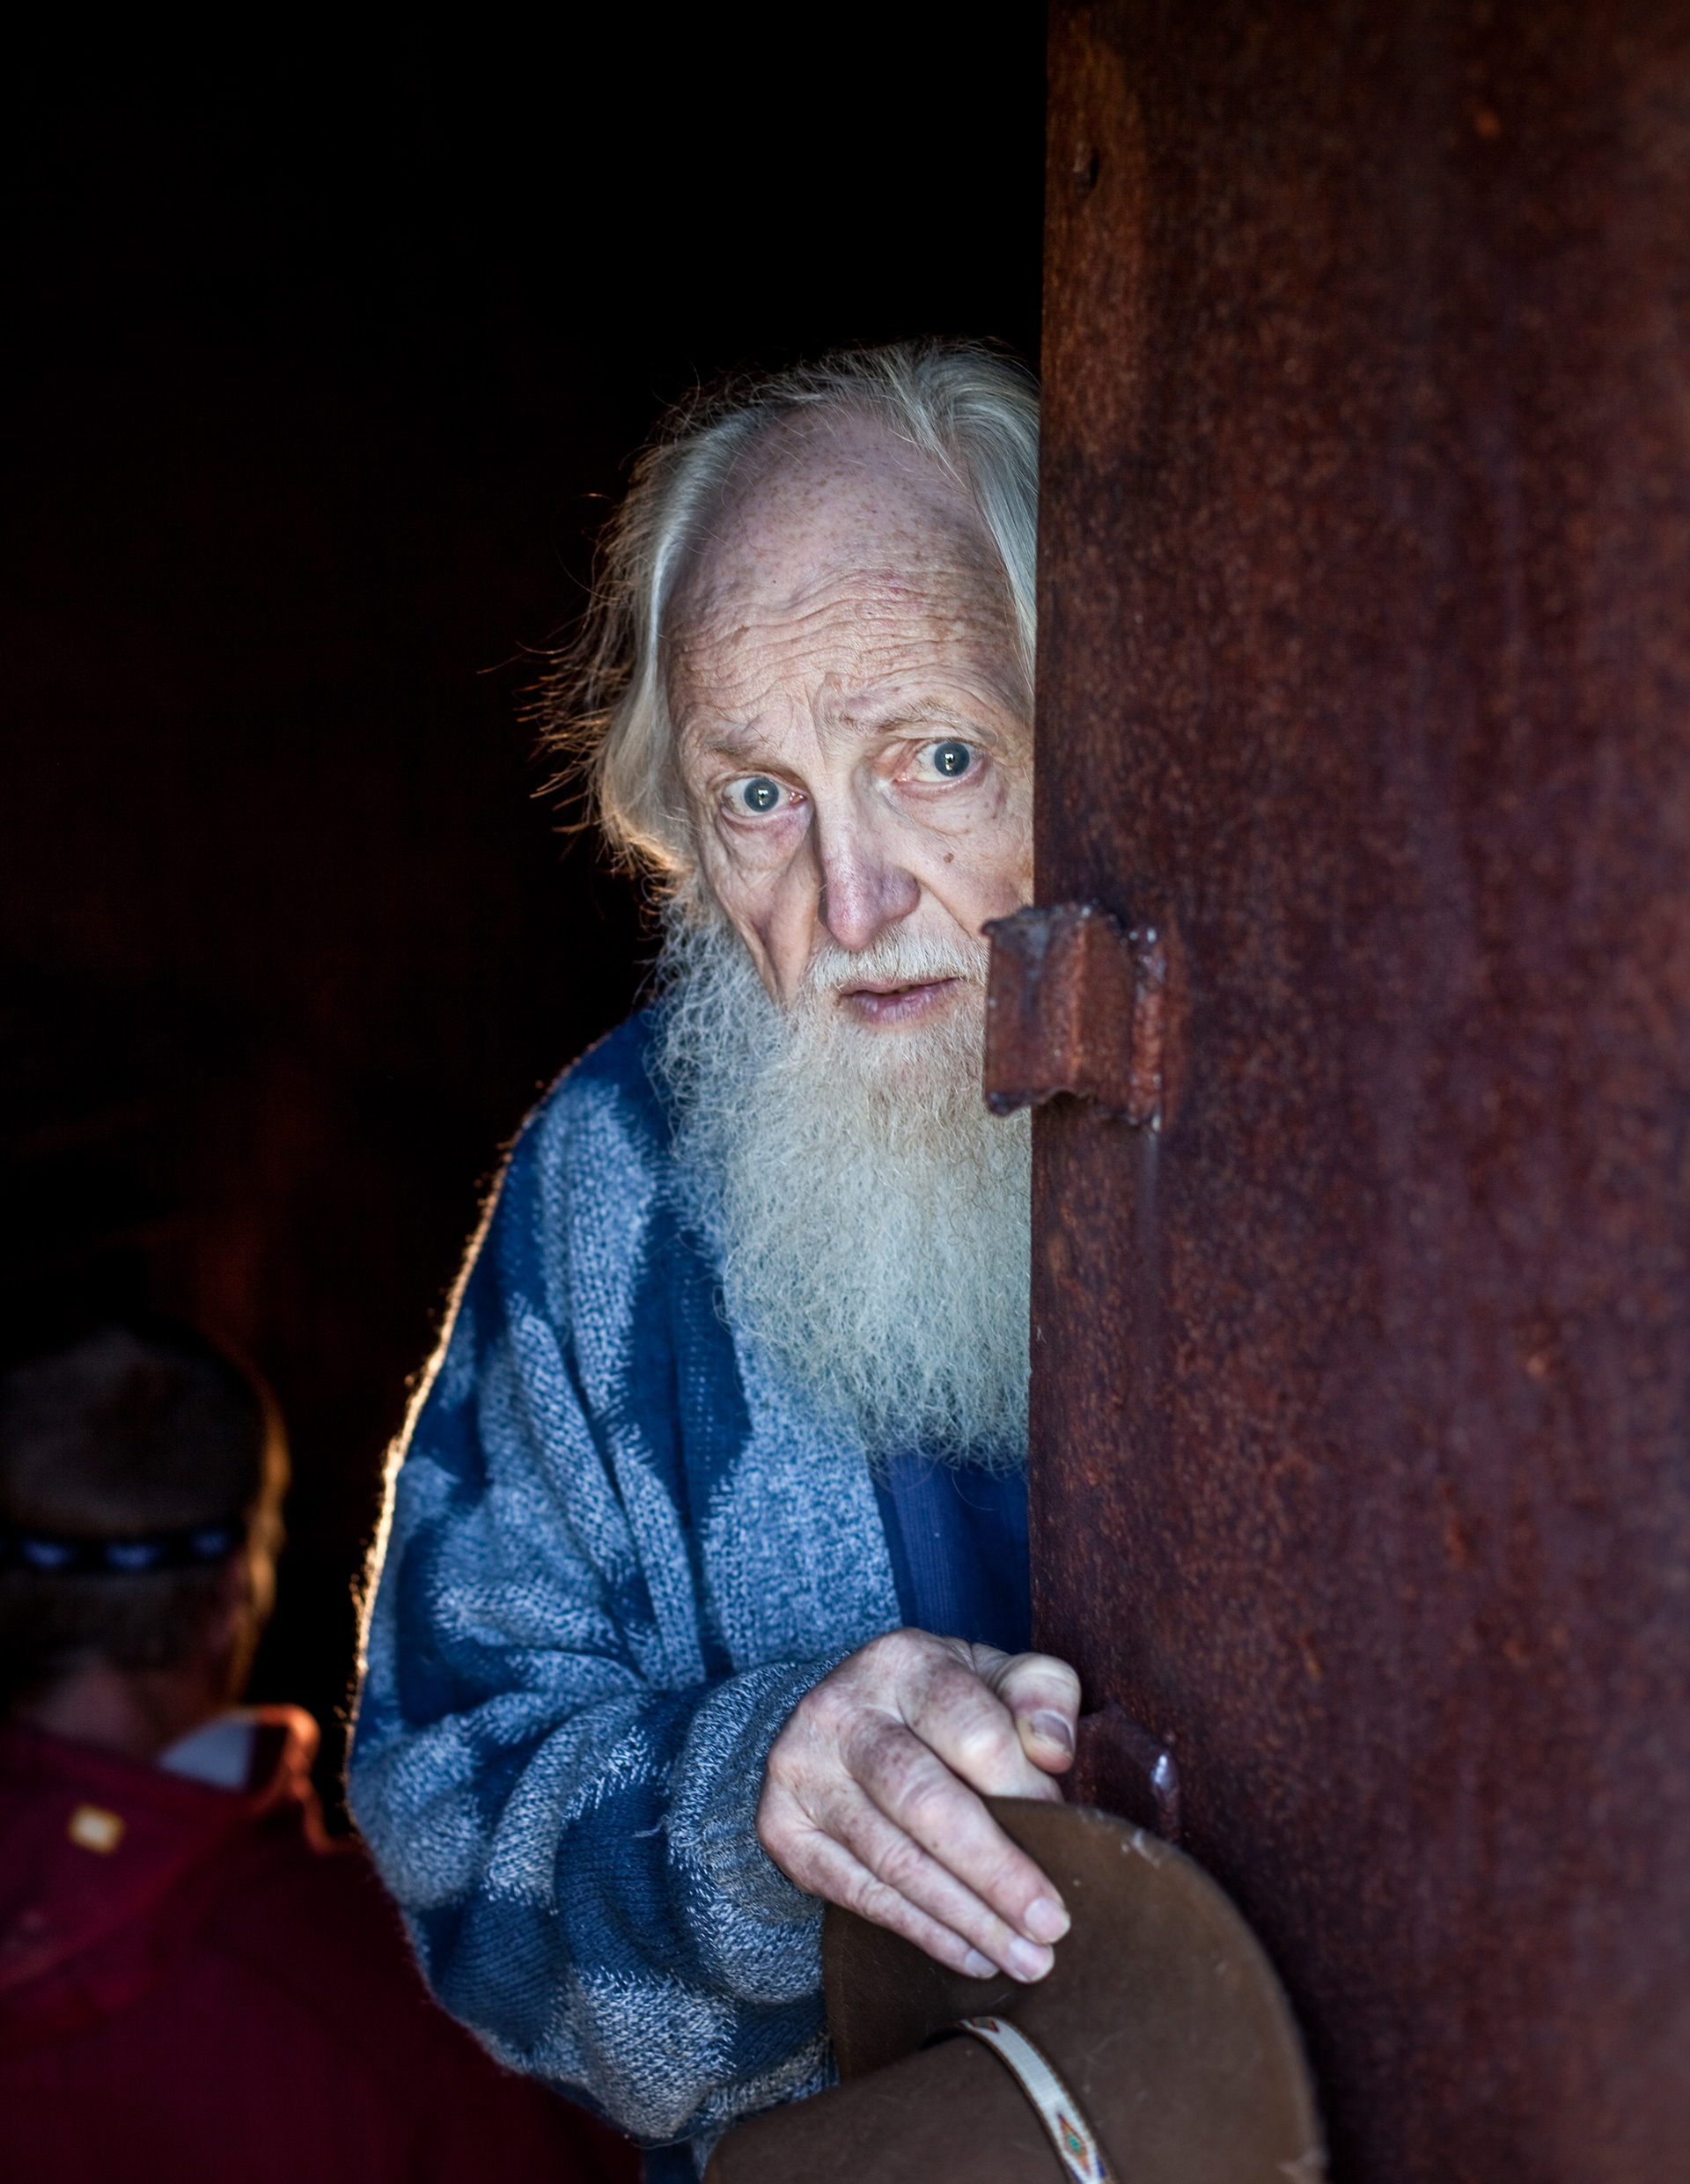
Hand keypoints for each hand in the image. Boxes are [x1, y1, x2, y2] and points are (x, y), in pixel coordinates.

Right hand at [756, 1629, 1081, 1982]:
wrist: (841, 1719)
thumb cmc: (944, 1705)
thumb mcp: (996, 1677)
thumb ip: (1040, 1696)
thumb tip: (1054, 1752)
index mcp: (902, 1662)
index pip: (971, 1730)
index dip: (1024, 1790)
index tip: (1067, 1836)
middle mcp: (840, 1710)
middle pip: (923, 1801)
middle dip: (994, 1872)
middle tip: (1051, 1925)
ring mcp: (801, 1770)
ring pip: (891, 1859)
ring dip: (966, 1918)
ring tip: (1024, 1958)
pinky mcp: (782, 1828)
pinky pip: (858, 1893)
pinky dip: (921, 1931)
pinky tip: (971, 1954)